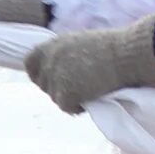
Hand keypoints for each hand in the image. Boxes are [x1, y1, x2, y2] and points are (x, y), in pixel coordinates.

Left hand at [23, 15, 154, 114]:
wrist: (125, 55)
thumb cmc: (112, 48)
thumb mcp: (81, 44)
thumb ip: (65, 56)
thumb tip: (62, 71)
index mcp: (51, 45)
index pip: (29, 63)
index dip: (39, 73)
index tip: (51, 79)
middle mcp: (48, 61)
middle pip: (43, 84)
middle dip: (59, 88)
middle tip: (79, 87)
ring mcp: (54, 79)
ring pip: (56, 98)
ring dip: (71, 98)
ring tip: (91, 88)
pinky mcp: (64, 94)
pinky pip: (68, 108)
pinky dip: (79, 107)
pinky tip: (93, 96)